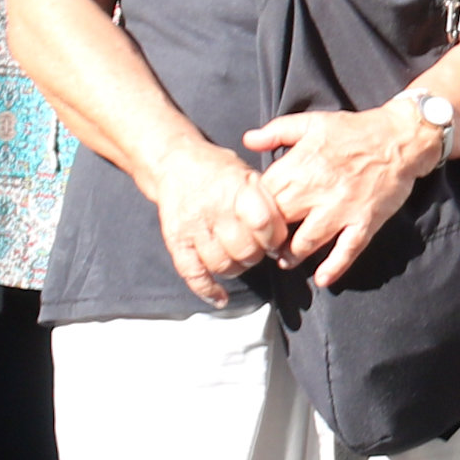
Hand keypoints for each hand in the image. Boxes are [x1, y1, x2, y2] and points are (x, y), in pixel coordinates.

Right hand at [151, 139, 288, 301]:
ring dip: (235, 269)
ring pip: (221, 264)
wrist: (175, 162)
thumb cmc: (218, 171)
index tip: (276, 242)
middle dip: (256, 256)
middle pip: (244, 249)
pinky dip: (207, 289)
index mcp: (237, 189)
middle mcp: (214, 208)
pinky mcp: (176, 240)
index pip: (263, 223)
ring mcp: (193, 226)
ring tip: (238, 260)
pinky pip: (192, 273)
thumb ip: (266, 202)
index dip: (275, 239)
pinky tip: (219, 297)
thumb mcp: (248, 174)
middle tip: (257, 250)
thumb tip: (284, 237)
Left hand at [248, 102, 442, 286]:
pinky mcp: (364, 222)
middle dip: (268, 237)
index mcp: (300, 166)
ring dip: (292, 256)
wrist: (400, 138)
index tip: (252, 216)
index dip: (253, 209)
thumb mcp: (312, 122)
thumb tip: (248, 140)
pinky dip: (333, 267)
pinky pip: (347, 251)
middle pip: (278, 224)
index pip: (263, 196)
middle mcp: (316, 190)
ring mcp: (341, 209)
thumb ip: (277, 131)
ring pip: (305, 243)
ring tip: (287, 259)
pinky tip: (322, 279)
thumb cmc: (354, 130)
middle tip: (265, 244)